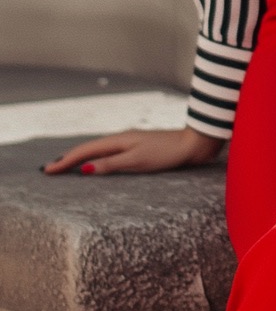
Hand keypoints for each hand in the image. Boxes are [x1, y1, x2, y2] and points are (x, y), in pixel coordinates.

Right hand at [40, 126, 223, 175]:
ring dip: (80, 158)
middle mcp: (122, 139)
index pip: (85, 151)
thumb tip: (85, 168)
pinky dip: (96, 158)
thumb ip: (111, 164)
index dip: (66, 162)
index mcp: (118, 141)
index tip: (47, 171)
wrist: (193, 144)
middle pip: (88, 148)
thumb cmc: (167, 153)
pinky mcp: (139, 148)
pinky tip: (97, 163)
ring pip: (98, 150)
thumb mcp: (137, 161)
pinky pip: (109, 153)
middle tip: (49, 169)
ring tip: (66, 166)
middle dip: (68, 159)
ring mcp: (130, 142)